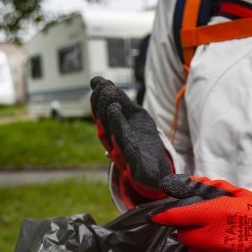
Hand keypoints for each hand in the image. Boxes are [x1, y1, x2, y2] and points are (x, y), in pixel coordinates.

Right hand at [90, 77, 173, 205]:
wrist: (156, 170)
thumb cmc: (140, 140)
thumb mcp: (132, 115)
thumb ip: (117, 98)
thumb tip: (96, 80)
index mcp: (112, 131)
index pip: (101, 114)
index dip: (98, 99)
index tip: (97, 82)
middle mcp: (115, 145)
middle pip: (106, 126)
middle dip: (105, 109)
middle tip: (107, 91)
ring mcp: (126, 159)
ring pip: (117, 141)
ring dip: (115, 125)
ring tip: (114, 109)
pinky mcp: (139, 171)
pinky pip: (134, 162)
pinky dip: (131, 152)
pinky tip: (130, 142)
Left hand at [149, 175, 251, 251]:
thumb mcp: (240, 196)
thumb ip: (209, 188)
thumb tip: (180, 182)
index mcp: (219, 214)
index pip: (179, 216)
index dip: (166, 216)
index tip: (158, 217)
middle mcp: (216, 240)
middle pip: (184, 237)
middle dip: (193, 233)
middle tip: (210, 231)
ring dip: (202, 251)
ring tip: (222, 247)